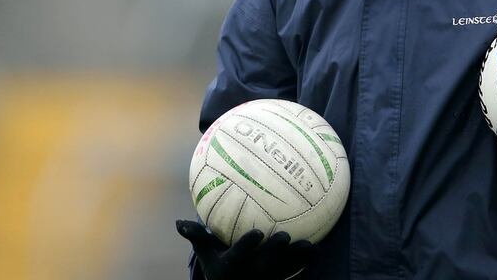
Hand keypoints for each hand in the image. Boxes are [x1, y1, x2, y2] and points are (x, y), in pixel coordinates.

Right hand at [176, 220, 318, 279]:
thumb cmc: (220, 268)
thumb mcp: (207, 255)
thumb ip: (197, 237)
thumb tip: (178, 223)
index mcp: (234, 265)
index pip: (241, 254)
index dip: (249, 246)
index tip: (257, 232)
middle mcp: (253, 274)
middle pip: (267, 262)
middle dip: (276, 250)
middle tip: (284, 235)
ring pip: (287, 269)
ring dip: (299, 259)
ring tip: (311, 247)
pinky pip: (297, 275)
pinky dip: (307, 266)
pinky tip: (318, 252)